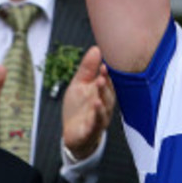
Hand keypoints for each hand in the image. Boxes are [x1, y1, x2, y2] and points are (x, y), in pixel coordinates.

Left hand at [62, 46, 114, 160]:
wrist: (73, 134)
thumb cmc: (78, 108)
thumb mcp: (78, 84)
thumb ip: (87, 68)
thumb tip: (96, 48)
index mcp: (102, 92)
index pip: (108, 80)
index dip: (107, 73)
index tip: (104, 64)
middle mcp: (105, 104)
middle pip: (108, 93)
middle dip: (106, 84)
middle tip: (102, 74)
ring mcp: (99, 117)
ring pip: (104, 108)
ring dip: (103, 98)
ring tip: (99, 88)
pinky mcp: (92, 130)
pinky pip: (96, 123)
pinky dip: (97, 114)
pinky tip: (96, 105)